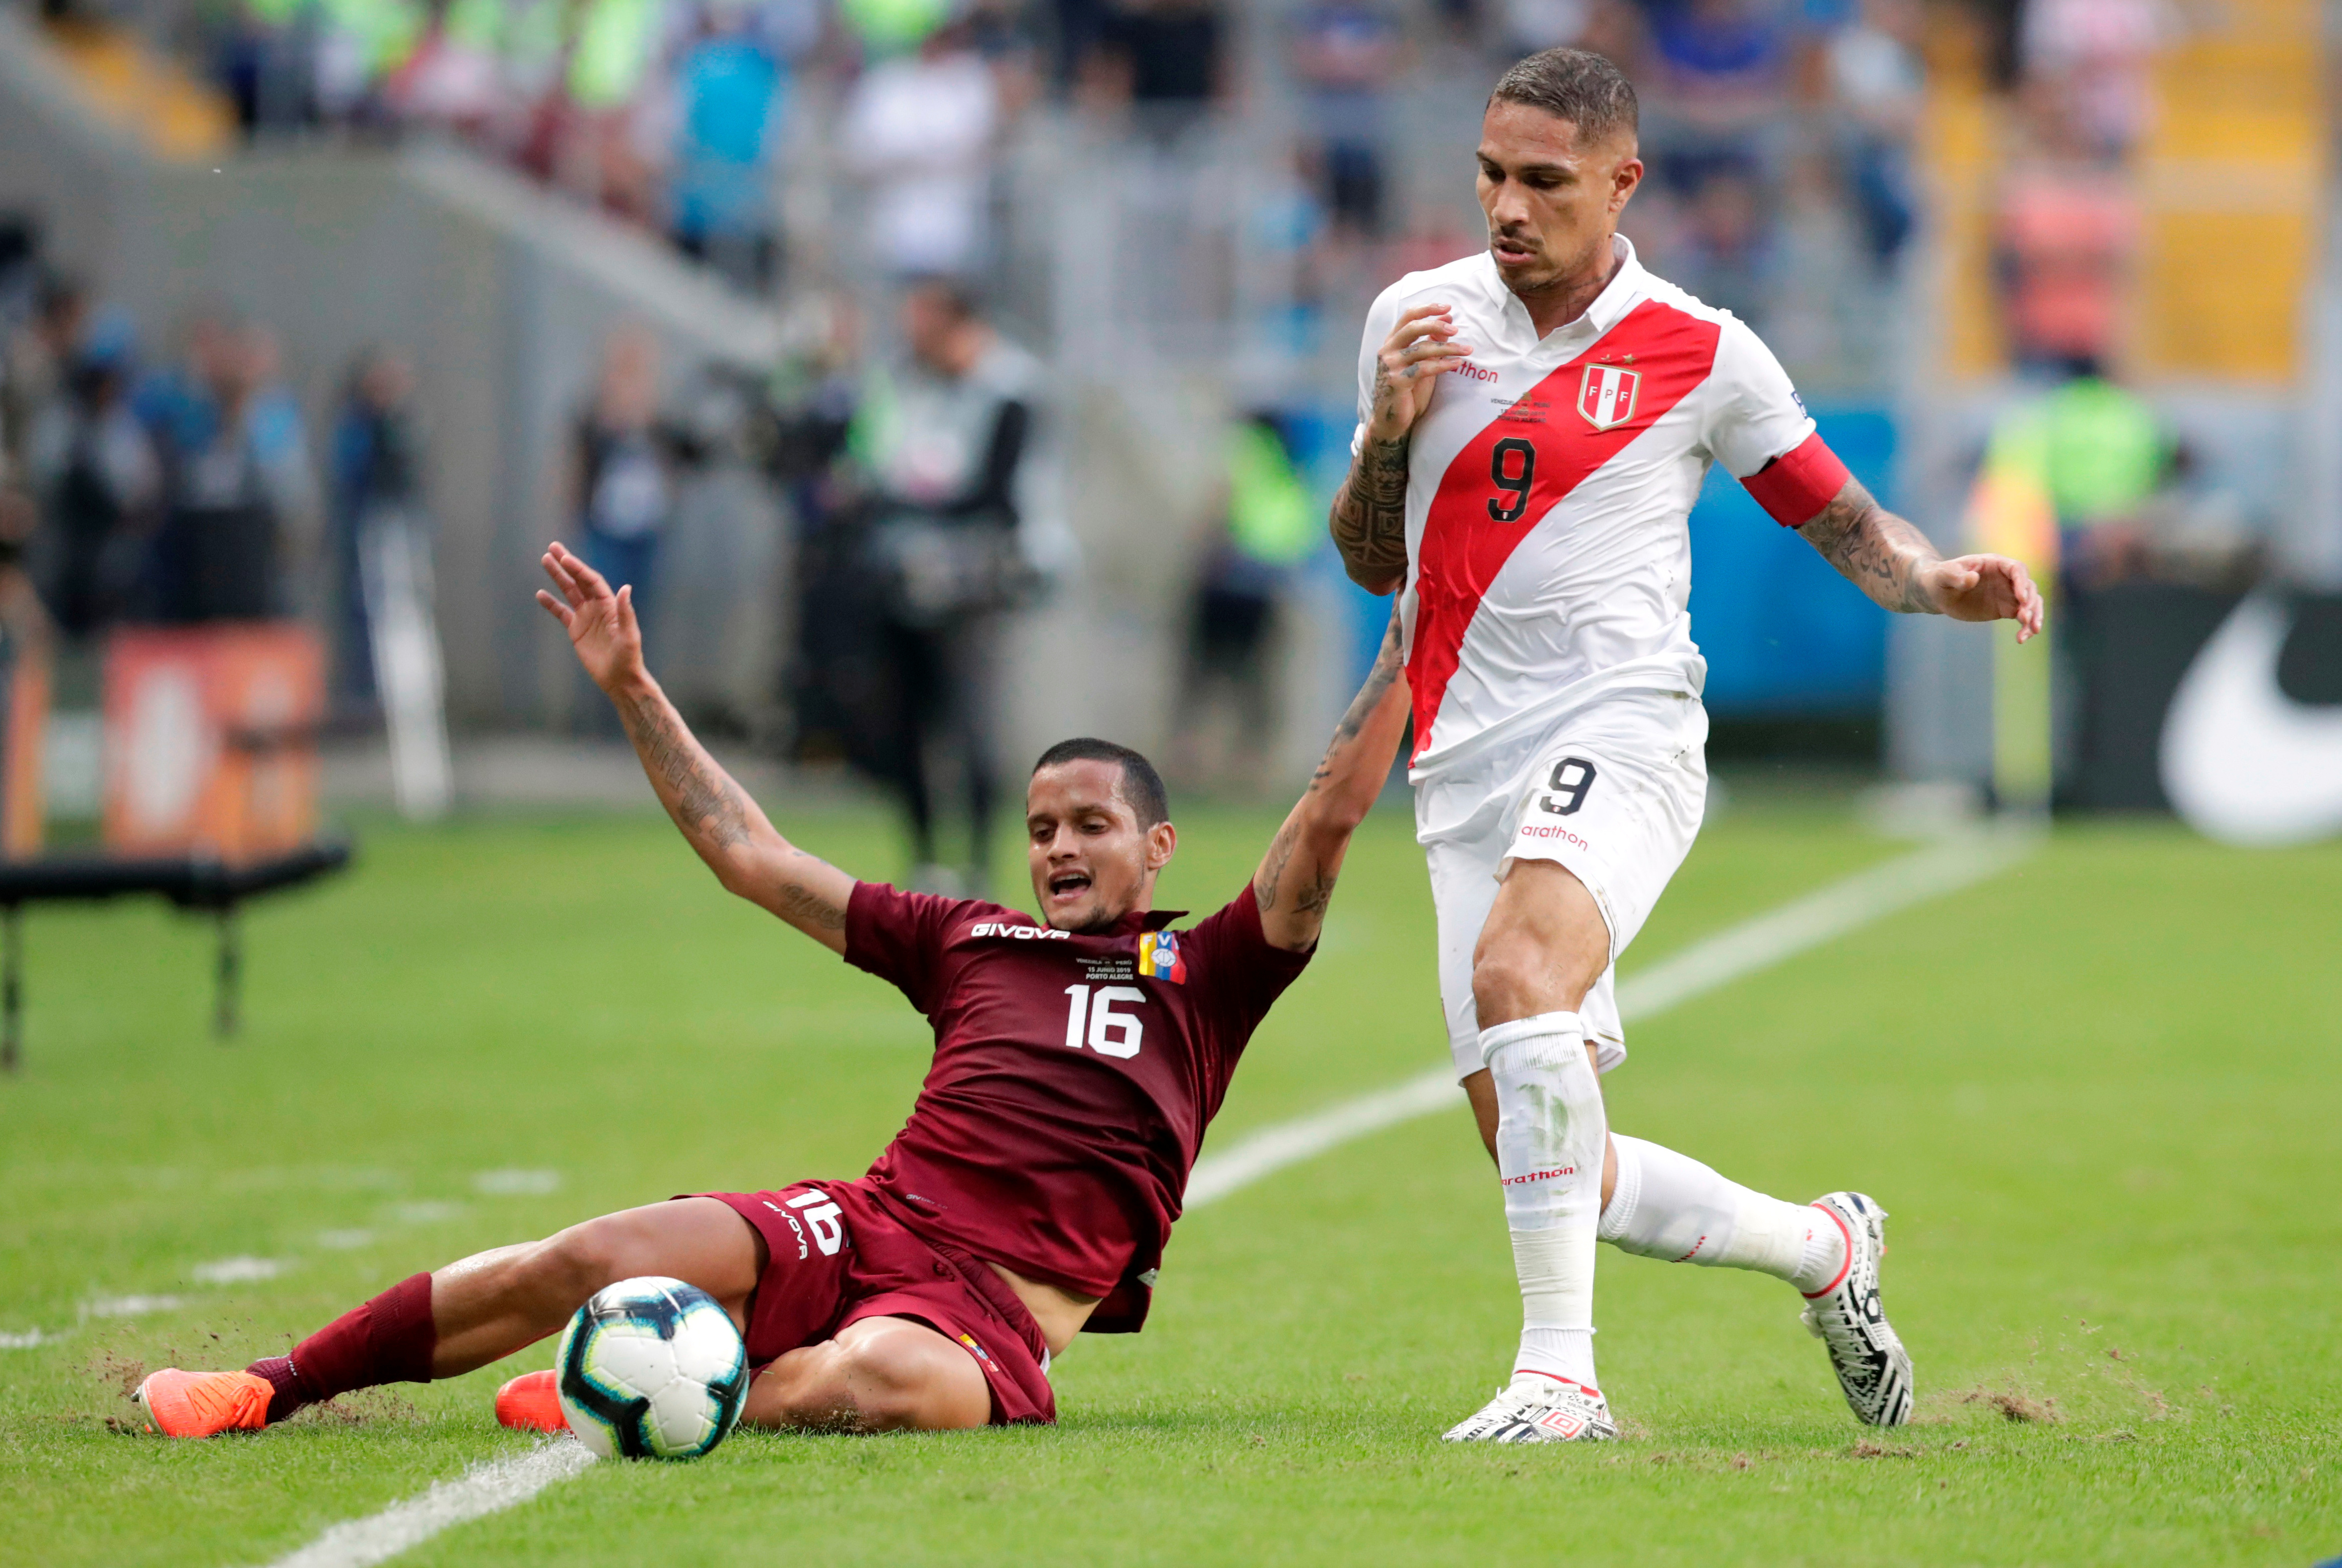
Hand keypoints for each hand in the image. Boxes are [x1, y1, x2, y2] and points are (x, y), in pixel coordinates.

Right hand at [535, 542, 645, 690]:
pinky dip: (551, 603)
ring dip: (557, 576)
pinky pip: (561, 612)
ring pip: (569, 591)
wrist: (620, 679)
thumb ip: (625, 612)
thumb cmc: (628, 658)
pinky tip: (540, 593)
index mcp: (609, 605)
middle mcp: (597, 607)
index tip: (564, 558)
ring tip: (545, 559)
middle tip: (552, 547)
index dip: (578, 569)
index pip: (591, 581)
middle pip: (579, 580)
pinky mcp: (577, 630)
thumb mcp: (629, 636)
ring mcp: (586, 617)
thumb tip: (625, 587)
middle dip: (566, 564)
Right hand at [1363, 304, 1472, 446]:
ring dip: (1448, 348)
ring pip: (1422, 348)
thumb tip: (1447, 322)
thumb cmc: (1407, 392)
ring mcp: (1390, 366)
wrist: (1391, 421)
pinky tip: (1457, 363)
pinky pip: (1424, 368)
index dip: (1428, 309)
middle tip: (1456, 329)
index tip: (1448, 309)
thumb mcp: (1420, 363)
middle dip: (1436, 324)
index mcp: (1391, 343)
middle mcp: (1387, 351)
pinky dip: (1443, 365)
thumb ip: (1429, 344)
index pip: (1407, 317)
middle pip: (1412, 327)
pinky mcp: (1397, 381)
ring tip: (1467, 350)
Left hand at [1918, 553, 2045, 642]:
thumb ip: (1957, 576)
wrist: (1937, 592)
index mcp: (1994, 563)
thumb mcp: (1944, 575)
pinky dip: (2025, 627)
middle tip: (2024, 618)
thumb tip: (1972, 577)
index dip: (2022, 583)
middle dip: (2030, 602)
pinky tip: (2021, 639)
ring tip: (2031, 631)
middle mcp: (2006, 577)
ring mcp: (2008, 593)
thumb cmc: (1941, 578)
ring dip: (2035, 616)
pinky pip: (2022, 617)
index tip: (2021, 598)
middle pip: (2029, 587)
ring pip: (2031, 603)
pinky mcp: (2006, 609)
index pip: (2017, 569)